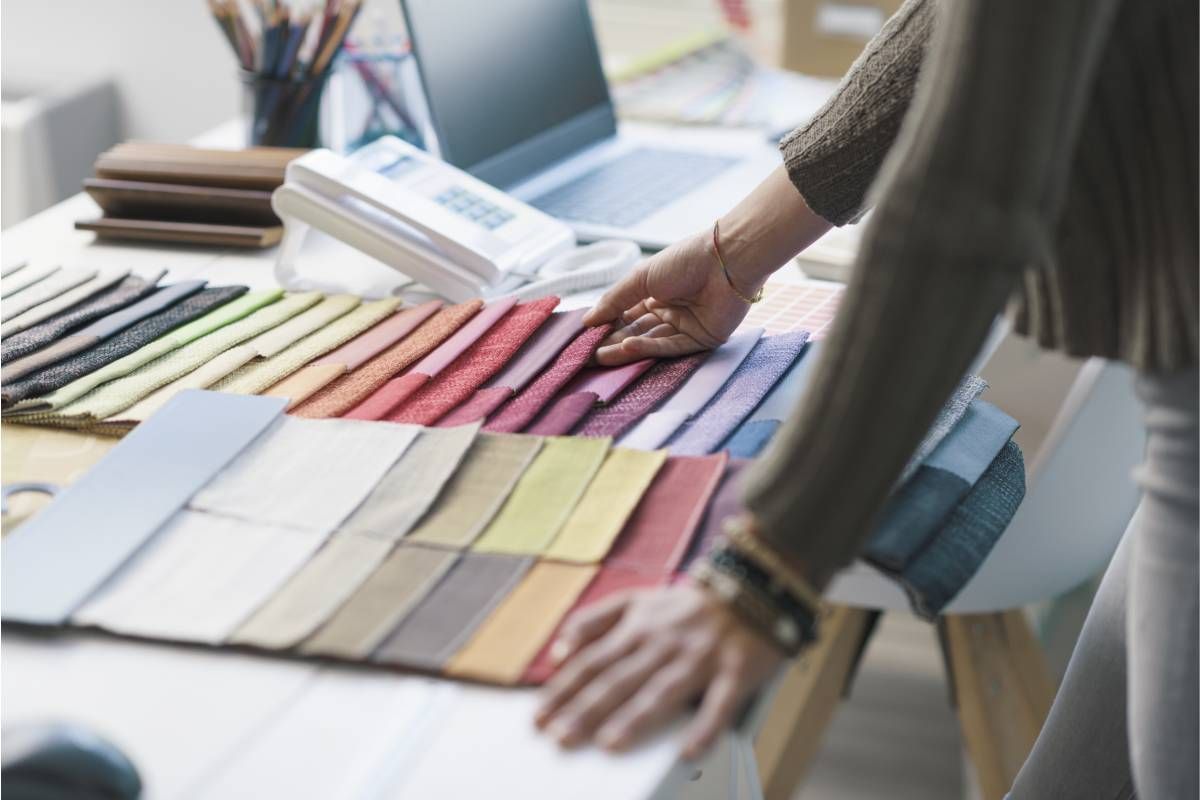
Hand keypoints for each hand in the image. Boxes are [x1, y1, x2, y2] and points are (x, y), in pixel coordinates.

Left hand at [534, 582, 784, 759]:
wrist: (752, 584)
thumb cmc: (688, 604)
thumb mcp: (635, 599)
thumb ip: (593, 621)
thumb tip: (558, 651)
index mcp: (637, 628)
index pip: (591, 663)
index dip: (564, 690)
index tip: (539, 717)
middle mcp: (663, 644)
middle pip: (620, 679)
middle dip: (587, 709)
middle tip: (560, 738)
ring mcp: (700, 658)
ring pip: (663, 690)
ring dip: (635, 717)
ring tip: (609, 743)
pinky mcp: (736, 670)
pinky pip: (720, 702)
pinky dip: (706, 726)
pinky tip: (689, 750)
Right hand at [582, 231, 754, 365]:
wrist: (726, 259)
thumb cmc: (685, 260)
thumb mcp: (641, 277)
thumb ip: (614, 300)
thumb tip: (588, 320)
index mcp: (656, 295)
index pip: (625, 316)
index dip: (606, 326)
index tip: (583, 338)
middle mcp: (669, 312)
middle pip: (636, 332)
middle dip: (611, 343)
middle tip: (586, 356)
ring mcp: (685, 328)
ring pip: (650, 342)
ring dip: (625, 349)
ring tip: (600, 355)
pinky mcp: (701, 341)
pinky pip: (671, 347)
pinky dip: (648, 348)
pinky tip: (627, 346)